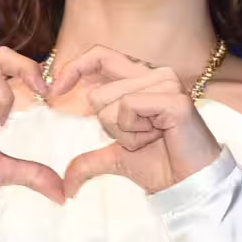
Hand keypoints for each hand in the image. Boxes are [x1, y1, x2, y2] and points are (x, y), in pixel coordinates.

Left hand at [51, 45, 223, 198]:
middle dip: (110, 127)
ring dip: (124, 133)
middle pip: (98, 94)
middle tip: (141, 136)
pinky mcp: (174, 99)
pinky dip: (134, 131)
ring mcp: (167, 83)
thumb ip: (89, 161)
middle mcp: (156, 74)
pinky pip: (128, 108)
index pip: (100, 56)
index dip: (73, 69)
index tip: (53, 91)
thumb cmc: (160, 164)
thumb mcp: (116, 158)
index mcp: (142, 78)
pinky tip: (158, 136)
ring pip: (111, 103)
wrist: (188, 183)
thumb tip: (65, 185)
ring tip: (153, 137)